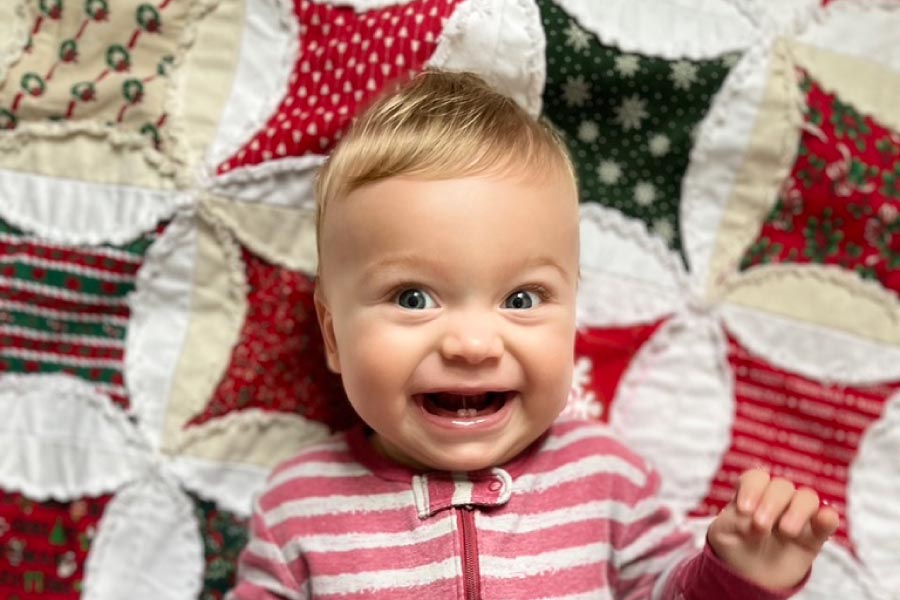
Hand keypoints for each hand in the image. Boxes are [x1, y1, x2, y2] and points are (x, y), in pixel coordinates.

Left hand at [707, 469, 839, 590]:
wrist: (750, 578)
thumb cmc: (734, 548)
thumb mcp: (722, 534)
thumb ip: (732, 520)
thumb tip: (751, 516)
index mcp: (751, 495)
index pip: (756, 478)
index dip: (752, 489)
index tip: (744, 510)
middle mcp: (776, 501)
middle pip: (781, 486)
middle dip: (771, 503)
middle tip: (760, 526)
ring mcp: (797, 515)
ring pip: (807, 498)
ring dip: (798, 510)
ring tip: (786, 531)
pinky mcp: (815, 535)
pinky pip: (828, 519)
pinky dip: (827, 517)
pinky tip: (823, 520)